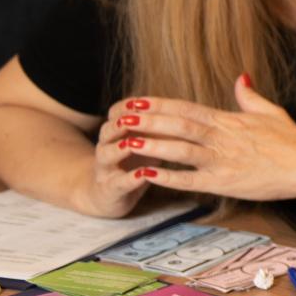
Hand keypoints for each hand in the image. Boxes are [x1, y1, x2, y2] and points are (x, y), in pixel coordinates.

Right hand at [86, 97, 159, 216]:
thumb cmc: (135, 164)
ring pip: (106, 154)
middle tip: (136, 117)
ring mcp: (105, 169)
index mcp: (115, 132)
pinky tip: (143, 174)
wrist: (108, 194)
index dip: (128, 106)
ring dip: (120, 148)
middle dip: (122, 122)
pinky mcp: (110, 190)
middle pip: (108, 130)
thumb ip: (160, 127)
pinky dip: (130, 178)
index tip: (144, 100)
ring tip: (133, 143)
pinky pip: (118, 183)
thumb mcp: (148, 143)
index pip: (116, 112)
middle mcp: (105, 147)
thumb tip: (190, 109)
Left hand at [116, 76, 295, 202]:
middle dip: (147, 120)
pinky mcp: (226, 183)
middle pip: (178, 125)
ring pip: (181, 150)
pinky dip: (168, 177)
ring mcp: (223, 161)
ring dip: (152, 145)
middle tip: (120, 117)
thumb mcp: (270, 112)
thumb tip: (240, 77)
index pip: (186, 108)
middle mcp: (222, 138)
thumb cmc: (292, 141)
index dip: (158, 104)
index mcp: (228, 120)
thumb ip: (249, 96)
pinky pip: (192, 180)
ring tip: (126, 142)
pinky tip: (147, 174)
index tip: (135, 100)